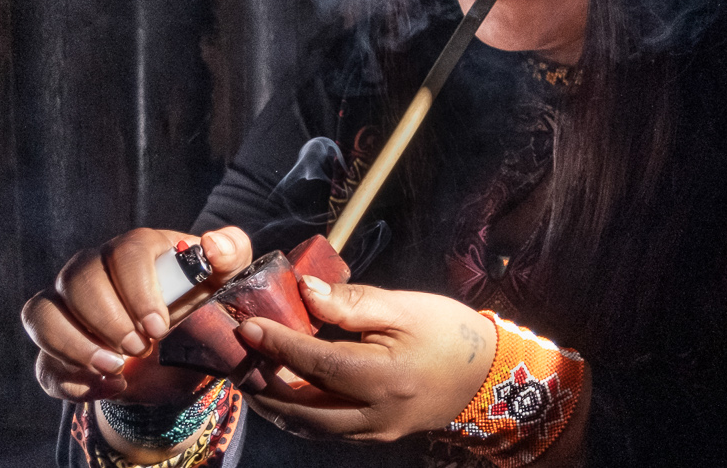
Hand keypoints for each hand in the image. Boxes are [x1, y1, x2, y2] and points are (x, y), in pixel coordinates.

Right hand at [21, 226, 251, 403]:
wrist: (177, 357)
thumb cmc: (197, 306)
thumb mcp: (222, 282)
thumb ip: (230, 254)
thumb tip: (215, 244)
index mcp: (134, 250)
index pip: (125, 252)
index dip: (138, 289)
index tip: (159, 326)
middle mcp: (90, 271)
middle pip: (77, 279)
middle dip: (107, 319)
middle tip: (140, 346)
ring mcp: (65, 310)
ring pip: (41, 314)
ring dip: (75, 345)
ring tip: (115, 366)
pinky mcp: (54, 351)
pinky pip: (43, 363)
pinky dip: (71, 381)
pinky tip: (109, 387)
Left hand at [238, 274, 508, 444]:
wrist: (487, 374)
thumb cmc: (449, 332)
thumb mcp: (406, 306)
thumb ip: (353, 303)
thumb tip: (303, 291)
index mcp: (385, 377)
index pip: (316, 363)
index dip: (278, 345)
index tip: (248, 327)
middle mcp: (374, 414)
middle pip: (301, 407)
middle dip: (264, 383)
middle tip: (240, 357)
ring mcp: (374, 432)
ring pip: (309, 425)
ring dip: (276, 402)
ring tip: (255, 374)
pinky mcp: (375, 436)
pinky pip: (326, 429)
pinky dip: (299, 411)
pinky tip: (288, 390)